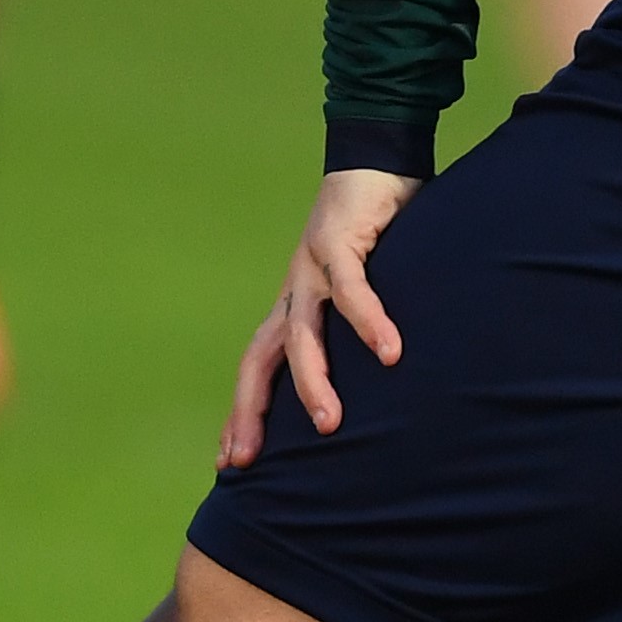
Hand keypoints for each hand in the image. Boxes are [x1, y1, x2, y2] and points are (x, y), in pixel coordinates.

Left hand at [220, 169, 418, 467]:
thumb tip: (389, 385)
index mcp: (294, 305)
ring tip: (330, 425)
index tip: (230, 463)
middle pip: (260, 360)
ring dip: (314, 382)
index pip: (257, 366)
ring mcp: (312, 268)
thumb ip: (361, 330)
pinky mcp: (339, 243)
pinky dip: (370, 323)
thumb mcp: (361, 289)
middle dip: (250, 412)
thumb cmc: (374, 231)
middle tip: (247, 462)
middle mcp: (295, 292)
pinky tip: (390, 353)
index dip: (243, 411)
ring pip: (301, 336)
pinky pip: (353, 292)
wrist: (373, 158)